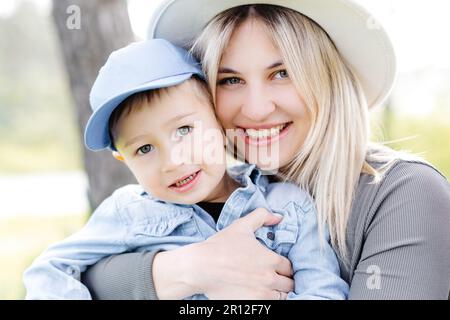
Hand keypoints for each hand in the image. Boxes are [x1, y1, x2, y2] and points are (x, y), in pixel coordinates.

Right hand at [153, 208, 293, 299]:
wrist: (200, 267)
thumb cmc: (220, 246)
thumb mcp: (241, 225)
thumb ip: (262, 216)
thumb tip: (278, 217)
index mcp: (271, 260)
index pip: (289, 267)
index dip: (284, 266)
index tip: (277, 266)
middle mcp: (269, 278)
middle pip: (289, 284)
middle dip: (283, 280)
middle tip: (274, 277)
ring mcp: (261, 294)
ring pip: (281, 297)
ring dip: (277, 292)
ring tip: (267, 288)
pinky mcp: (251, 305)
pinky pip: (269, 306)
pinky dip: (267, 301)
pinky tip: (258, 295)